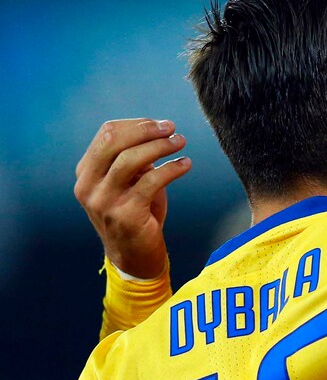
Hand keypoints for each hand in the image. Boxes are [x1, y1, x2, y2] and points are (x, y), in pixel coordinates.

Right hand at [74, 119, 190, 278]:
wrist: (134, 255)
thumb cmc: (136, 213)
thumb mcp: (129, 182)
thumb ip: (134, 158)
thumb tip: (156, 130)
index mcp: (86, 173)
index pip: (106, 134)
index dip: (136, 124)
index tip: (161, 124)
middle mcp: (88, 186)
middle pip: (113, 142)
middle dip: (145, 130)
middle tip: (171, 128)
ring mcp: (104, 201)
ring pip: (130, 160)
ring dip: (160, 146)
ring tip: (180, 142)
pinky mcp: (126, 214)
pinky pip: (151, 182)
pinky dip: (172, 168)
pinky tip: (185, 164)